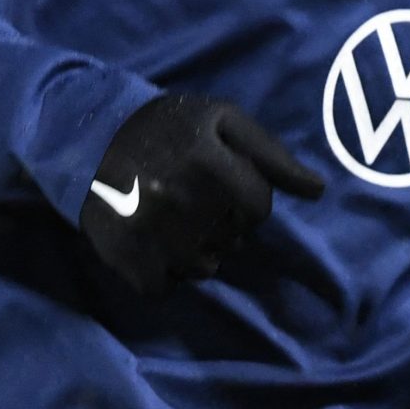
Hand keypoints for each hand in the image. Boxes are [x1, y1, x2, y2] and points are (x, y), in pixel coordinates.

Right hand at [77, 94, 324, 294]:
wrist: (90, 135)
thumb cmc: (169, 127)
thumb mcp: (224, 121)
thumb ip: (273, 155)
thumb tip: (319, 191)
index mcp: (207, 160)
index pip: (259, 208)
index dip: (249, 199)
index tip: (223, 184)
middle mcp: (177, 197)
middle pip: (233, 240)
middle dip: (223, 224)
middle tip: (195, 199)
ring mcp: (147, 229)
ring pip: (202, 267)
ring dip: (197, 251)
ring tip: (175, 221)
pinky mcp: (122, 254)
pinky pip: (162, 287)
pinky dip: (163, 273)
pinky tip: (154, 243)